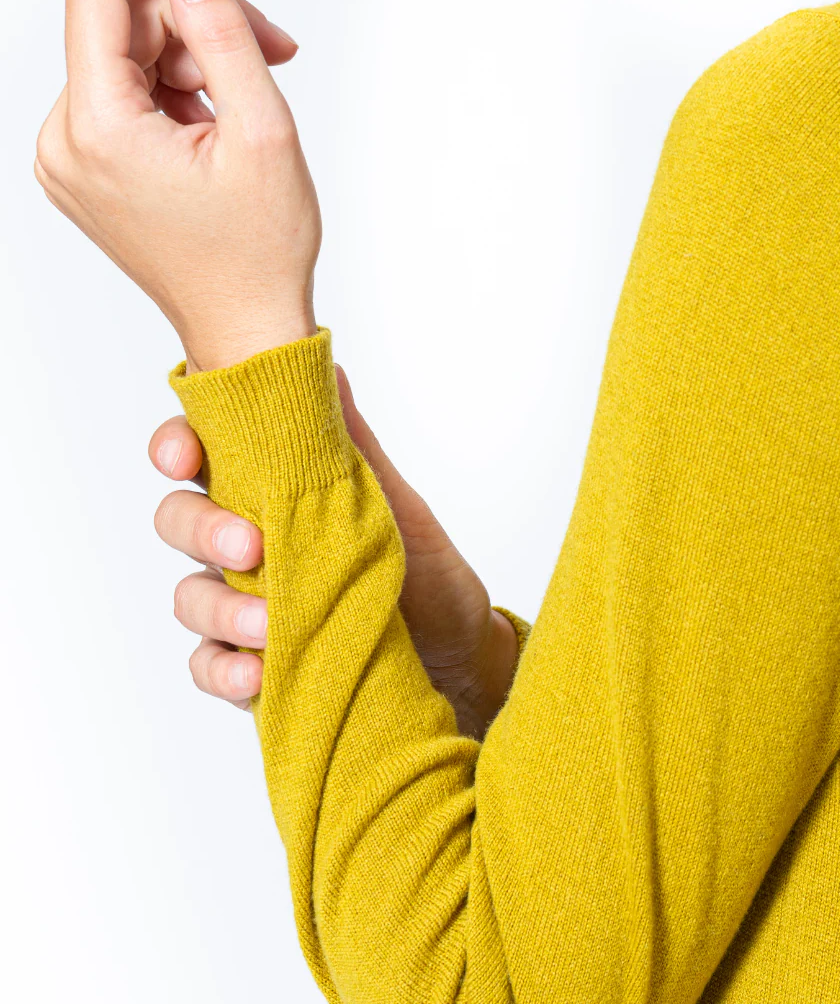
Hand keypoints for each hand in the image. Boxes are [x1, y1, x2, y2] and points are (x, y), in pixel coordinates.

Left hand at [35, 0, 318, 371]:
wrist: (246, 327)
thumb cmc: (259, 253)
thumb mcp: (262, 134)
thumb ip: (227, 37)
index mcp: (99, 132)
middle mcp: (64, 145)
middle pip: (121, 30)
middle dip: (197, 27)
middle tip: (271, 50)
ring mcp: (70, 164)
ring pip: (126, 64)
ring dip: (192, 65)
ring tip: (250, 106)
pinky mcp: (87, 175)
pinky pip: (123, 102)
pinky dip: (173, 98)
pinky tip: (217, 127)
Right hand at [150, 366, 520, 739]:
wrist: (460, 655)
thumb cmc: (428, 574)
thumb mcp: (398, 508)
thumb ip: (355, 449)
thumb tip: (329, 368)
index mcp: (274, 496)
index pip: (203, 459)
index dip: (177, 448)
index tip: (184, 457)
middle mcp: (249, 548)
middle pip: (179, 523)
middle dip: (200, 528)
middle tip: (250, 544)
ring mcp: (245, 606)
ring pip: (189, 597)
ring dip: (217, 608)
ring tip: (268, 624)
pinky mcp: (254, 665)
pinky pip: (210, 666)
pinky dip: (223, 669)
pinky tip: (256, 673)